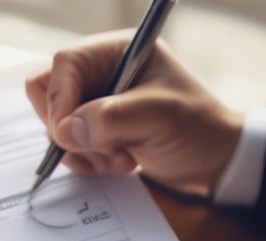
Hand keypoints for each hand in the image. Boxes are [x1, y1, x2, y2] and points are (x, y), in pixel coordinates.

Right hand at [25, 31, 243, 196]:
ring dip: (85, 150)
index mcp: (115, 53)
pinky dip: (90, 161)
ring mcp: (96, 105)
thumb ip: (110, 118)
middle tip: (105, 146)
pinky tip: (122, 161)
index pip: (64, 65)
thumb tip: (64, 130)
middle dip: (72, 130)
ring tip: (122, 156)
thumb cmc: (198, 128)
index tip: (68, 133)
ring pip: (57, 126)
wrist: (215, 161)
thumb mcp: (158, 117)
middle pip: (50, 94)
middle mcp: (101, 74)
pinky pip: (69, 147)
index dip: (60, 99)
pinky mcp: (96, 132)